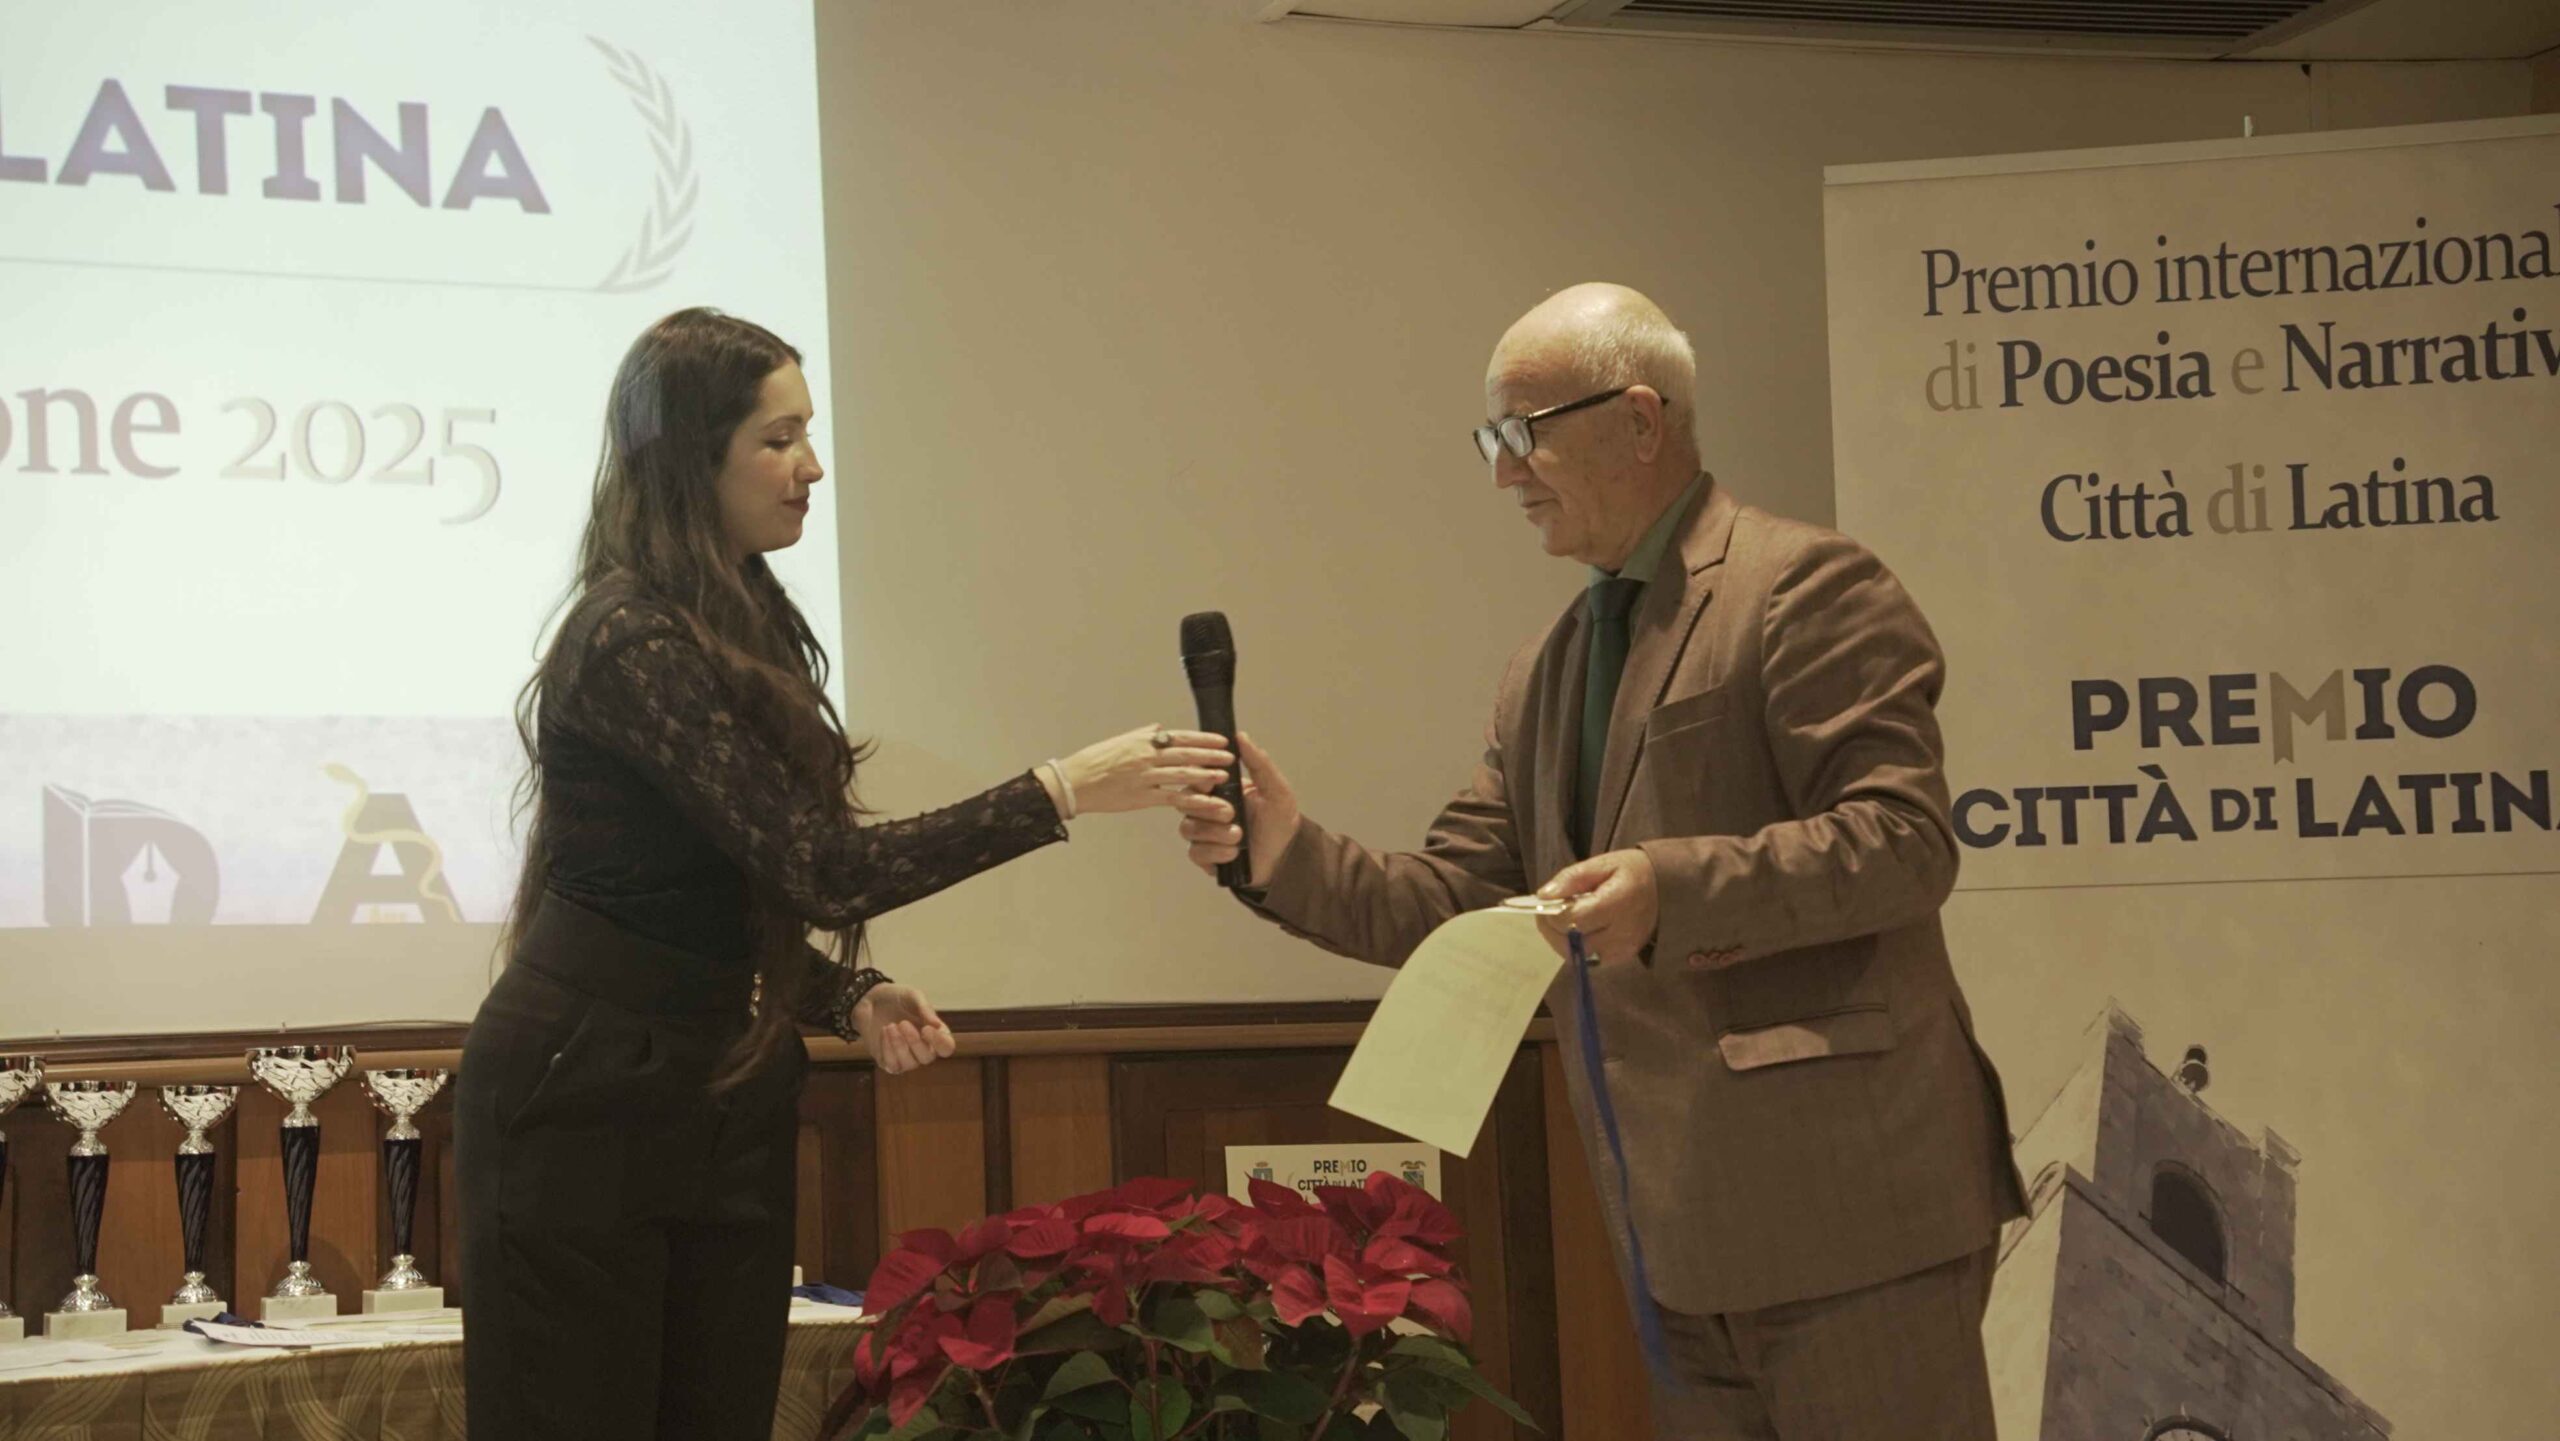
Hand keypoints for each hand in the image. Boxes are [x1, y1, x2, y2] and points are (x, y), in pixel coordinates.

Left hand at [854, 984, 957, 1073]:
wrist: (870, 1000)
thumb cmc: (896, 998)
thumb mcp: (913, 996)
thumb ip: (926, 1009)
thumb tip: (937, 1025)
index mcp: (934, 1033)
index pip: (946, 1047)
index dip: (939, 1042)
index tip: (926, 1029)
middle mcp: (923, 1049)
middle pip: (927, 1058)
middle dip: (914, 1041)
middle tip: (903, 1023)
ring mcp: (905, 1058)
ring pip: (910, 1064)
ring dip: (899, 1045)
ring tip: (890, 1026)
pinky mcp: (888, 1062)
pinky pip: (892, 1065)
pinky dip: (887, 1048)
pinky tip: (884, 1031)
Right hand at [1059, 726, 1232, 814]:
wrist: (1075, 781)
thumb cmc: (1095, 760)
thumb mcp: (1121, 740)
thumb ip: (1143, 735)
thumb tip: (1160, 729)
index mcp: (1144, 741)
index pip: (1181, 737)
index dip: (1203, 739)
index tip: (1222, 740)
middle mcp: (1148, 756)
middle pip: (1186, 754)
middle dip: (1211, 755)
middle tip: (1230, 757)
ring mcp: (1146, 777)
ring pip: (1183, 774)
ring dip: (1206, 775)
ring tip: (1224, 776)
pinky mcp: (1142, 797)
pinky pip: (1172, 798)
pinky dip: (1192, 799)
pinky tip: (1207, 802)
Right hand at [1172, 732, 1300, 886]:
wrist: (1284, 860)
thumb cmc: (1279, 822)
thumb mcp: (1276, 790)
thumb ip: (1260, 763)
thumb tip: (1242, 736)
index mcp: (1222, 789)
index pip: (1197, 776)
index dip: (1201, 777)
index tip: (1215, 781)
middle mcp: (1207, 808)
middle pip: (1186, 802)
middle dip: (1208, 807)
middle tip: (1231, 813)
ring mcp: (1203, 833)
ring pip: (1189, 828)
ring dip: (1214, 832)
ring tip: (1238, 836)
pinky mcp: (1204, 855)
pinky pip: (1196, 852)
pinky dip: (1215, 852)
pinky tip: (1233, 853)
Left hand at [1534, 849, 1658, 967]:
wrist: (1668, 890)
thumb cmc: (1634, 872)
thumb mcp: (1603, 863)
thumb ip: (1572, 878)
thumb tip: (1544, 895)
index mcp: (1616, 904)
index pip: (1571, 920)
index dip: (1551, 914)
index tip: (1545, 903)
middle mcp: (1621, 932)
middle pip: (1571, 943)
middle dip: (1551, 930)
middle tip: (1547, 914)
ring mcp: (1623, 949)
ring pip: (1577, 956)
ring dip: (1562, 940)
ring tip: (1562, 921)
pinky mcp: (1623, 958)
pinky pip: (1589, 959)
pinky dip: (1577, 947)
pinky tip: (1578, 931)